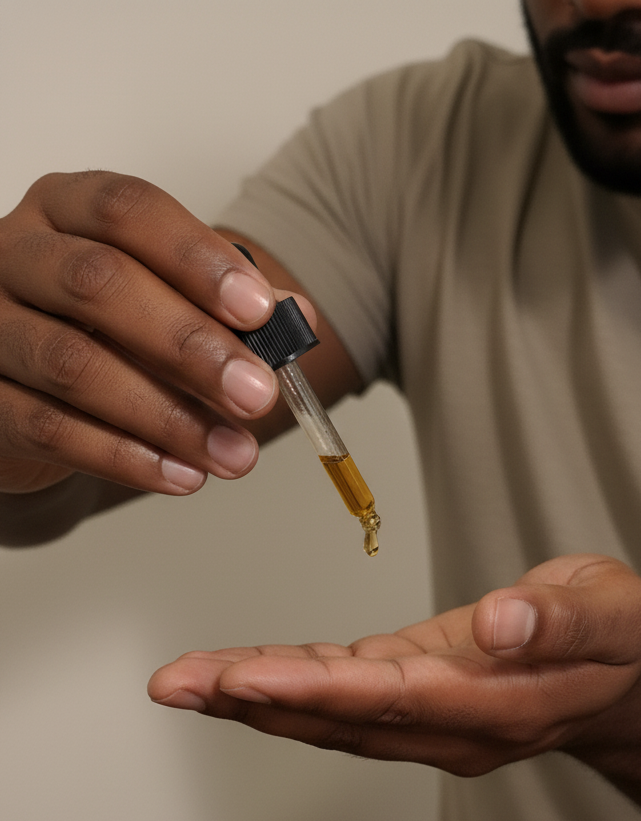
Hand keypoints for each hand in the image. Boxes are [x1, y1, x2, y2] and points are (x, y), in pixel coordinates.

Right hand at [0, 171, 313, 494]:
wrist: (25, 394)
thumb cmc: (101, 333)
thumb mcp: (164, 303)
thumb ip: (228, 306)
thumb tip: (297, 318)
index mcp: (65, 209)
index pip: (127, 210)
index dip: (196, 259)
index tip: (260, 311)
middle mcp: (15, 254)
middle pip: (97, 285)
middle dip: (189, 345)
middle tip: (256, 395)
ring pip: (72, 366)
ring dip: (166, 416)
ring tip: (233, 454)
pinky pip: (48, 429)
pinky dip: (124, 458)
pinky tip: (180, 475)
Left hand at [147, 555, 640, 774]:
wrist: (614, 681)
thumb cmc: (612, 638)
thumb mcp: (610, 610)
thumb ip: (560, 620)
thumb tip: (500, 621)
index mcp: (497, 706)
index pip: (393, 701)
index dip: (315, 693)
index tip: (247, 680)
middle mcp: (450, 727)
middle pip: (340, 721)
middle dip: (254, 703)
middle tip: (177, 684)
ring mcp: (425, 722)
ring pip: (327, 719)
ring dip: (250, 703)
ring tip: (180, 681)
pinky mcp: (408, 699)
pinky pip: (335, 701)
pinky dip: (279, 690)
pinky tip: (229, 677)